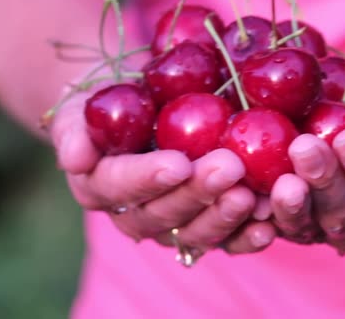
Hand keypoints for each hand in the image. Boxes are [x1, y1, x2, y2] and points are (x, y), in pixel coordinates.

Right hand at [49, 87, 275, 260]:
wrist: (134, 113)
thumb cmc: (107, 105)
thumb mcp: (81, 108)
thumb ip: (74, 132)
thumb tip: (74, 159)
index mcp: (100, 187)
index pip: (121, 186)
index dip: (148, 178)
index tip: (179, 163)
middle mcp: (134, 215)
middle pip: (163, 214)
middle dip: (197, 194)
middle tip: (229, 168)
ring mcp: (170, 225)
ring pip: (195, 233)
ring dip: (224, 217)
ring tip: (254, 198)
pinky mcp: (202, 224)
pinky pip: (224, 240)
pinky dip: (246, 237)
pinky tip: (270, 224)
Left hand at [266, 81, 344, 253]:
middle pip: (344, 212)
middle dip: (325, 181)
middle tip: (306, 148)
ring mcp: (318, 224)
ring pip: (306, 224)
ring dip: (292, 202)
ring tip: (280, 177)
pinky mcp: (285, 217)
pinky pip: (271, 222)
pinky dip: (259, 210)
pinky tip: (247, 189)